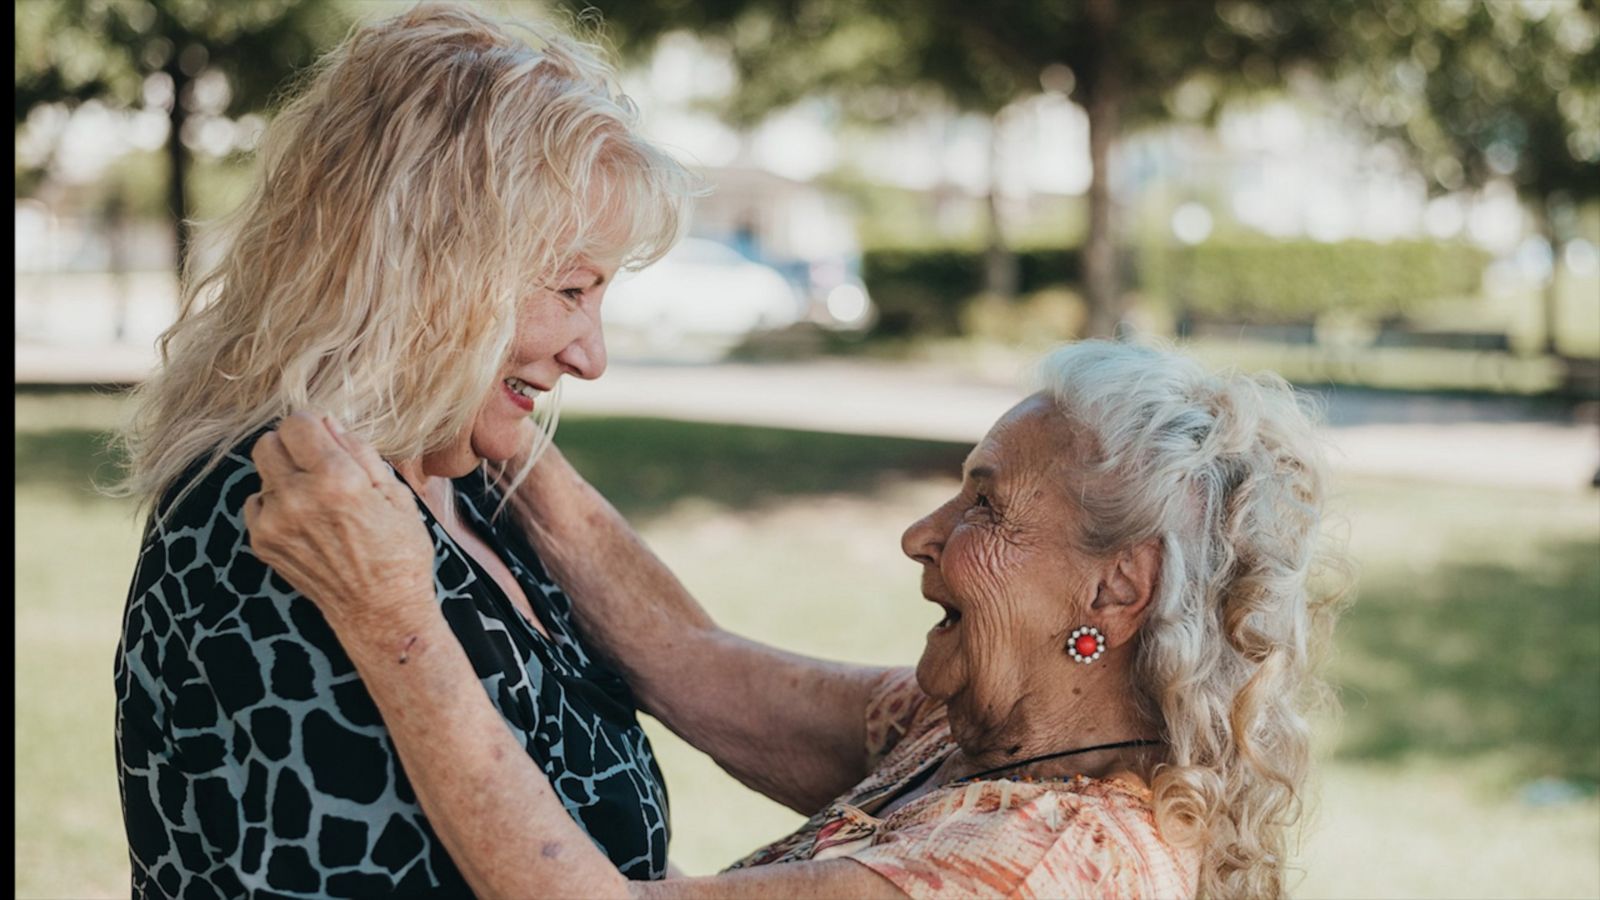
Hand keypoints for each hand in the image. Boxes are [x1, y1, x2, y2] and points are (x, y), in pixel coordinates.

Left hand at [245, 412, 435, 632]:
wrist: (380, 611)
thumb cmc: (399, 552)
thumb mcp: (396, 494)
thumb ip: (359, 452)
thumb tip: (329, 423)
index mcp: (337, 479)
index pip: (297, 423)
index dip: (313, 424)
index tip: (324, 436)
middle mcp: (298, 498)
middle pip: (268, 442)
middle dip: (291, 445)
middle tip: (316, 462)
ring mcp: (275, 523)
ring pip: (262, 473)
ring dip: (284, 475)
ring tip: (316, 498)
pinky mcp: (262, 543)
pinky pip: (257, 503)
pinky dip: (276, 504)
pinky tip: (305, 520)